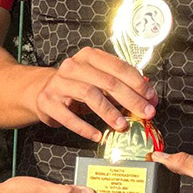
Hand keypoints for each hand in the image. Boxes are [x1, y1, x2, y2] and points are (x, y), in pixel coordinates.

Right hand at [28, 47, 156, 141]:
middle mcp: (73, 66)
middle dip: (131, 99)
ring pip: (90, 95)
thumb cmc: (76, 85)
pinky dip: (85, 128)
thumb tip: (147, 96)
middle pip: (108, 82)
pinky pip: (69, 117)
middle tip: (146, 113)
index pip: (118, 67)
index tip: (151, 98)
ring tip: (123, 126)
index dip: (138, 83)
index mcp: (89, 57)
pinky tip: (98, 135)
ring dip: (110, 112)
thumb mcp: (97, 79)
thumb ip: (119, 84)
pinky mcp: (48, 102)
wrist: (41, 90)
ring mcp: (59, 84)